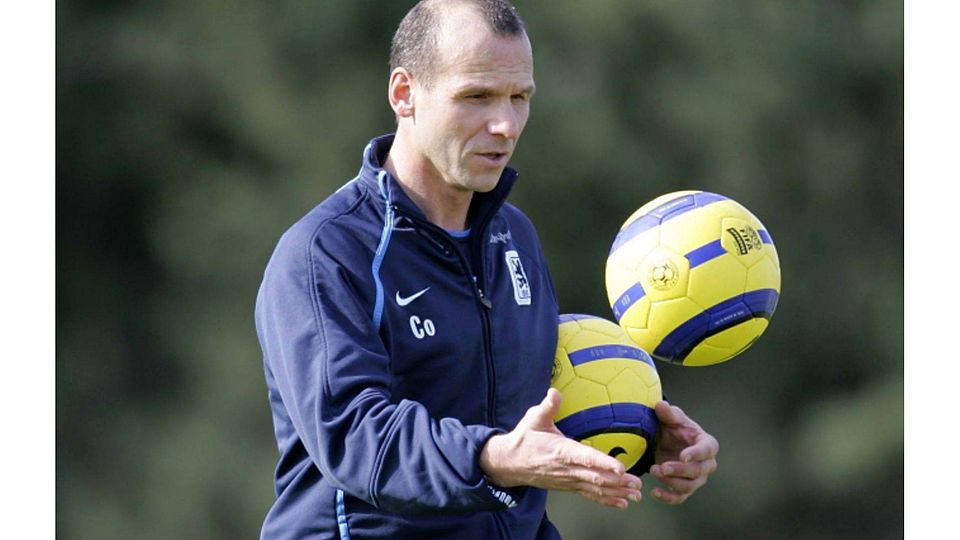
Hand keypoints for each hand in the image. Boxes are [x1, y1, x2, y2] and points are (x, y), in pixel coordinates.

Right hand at [479, 388, 642, 508]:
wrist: (509, 463)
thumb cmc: (524, 439)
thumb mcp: (533, 419)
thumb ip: (548, 406)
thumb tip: (554, 391)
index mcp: (561, 450)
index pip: (585, 458)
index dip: (603, 463)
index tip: (620, 467)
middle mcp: (567, 469)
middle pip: (595, 478)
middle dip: (618, 482)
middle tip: (637, 483)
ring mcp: (568, 480)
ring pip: (595, 489)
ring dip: (616, 492)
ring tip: (635, 495)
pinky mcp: (569, 486)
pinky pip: (589, 495)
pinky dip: (606, 500)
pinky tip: (621, 502)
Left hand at [649, 401, 718, 504]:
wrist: (665, 440)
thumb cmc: (673, 426)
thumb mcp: (670, 417)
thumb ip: (667, 412)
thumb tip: (661, 405)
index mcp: (706, 443)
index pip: (707, 450)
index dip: (696, 454)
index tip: (683, 456)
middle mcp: (706, 463)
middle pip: (699, 471)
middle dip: (680, 470)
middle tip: (662, 467)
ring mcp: (696, 478)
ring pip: (689, 486)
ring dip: (671, 482)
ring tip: (653, 471)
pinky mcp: (684, 487)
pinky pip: (680, 497)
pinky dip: (668, 497)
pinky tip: (654, 492)